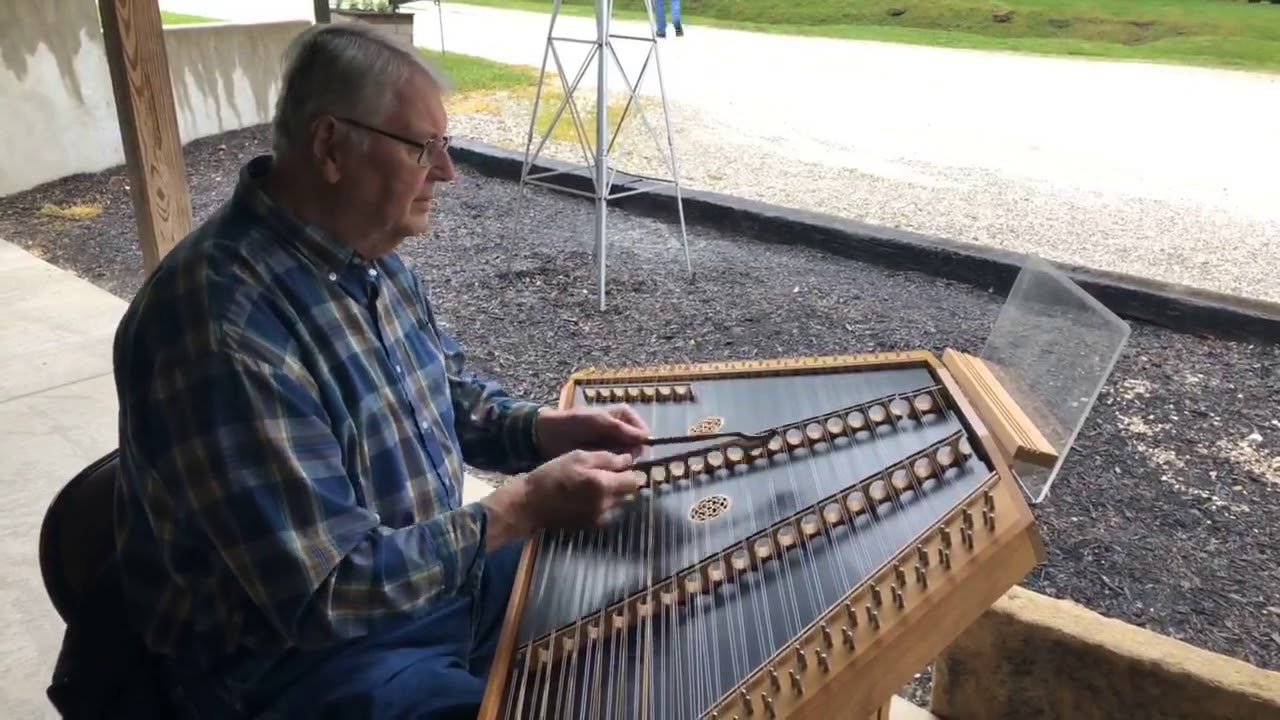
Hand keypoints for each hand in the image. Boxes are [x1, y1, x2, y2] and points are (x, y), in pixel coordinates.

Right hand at [479, 450, 641, 542]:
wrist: (529, 504)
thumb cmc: (552, 475)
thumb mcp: (578, 457)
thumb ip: (607, 458)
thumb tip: (628, 460)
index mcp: (604, 485)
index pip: (635, 480)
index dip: (631, 471)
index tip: (622, 466)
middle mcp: (606, 505)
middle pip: (629, 494)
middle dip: (623, 483)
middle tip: (607, 474)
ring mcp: (599, 518)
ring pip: (620, 504)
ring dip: (614, 495)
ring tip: (595, 486)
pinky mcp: (591, 526)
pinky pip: (607, 513)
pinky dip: (604, 505)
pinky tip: (587, 498)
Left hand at [534, 405, 649, 459]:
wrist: (548, 436)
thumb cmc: (574, 422)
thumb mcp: (598, 421)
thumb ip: (621, 429)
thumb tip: (647, 438)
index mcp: (622, 417)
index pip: (642, 430)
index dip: (642, 440)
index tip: (640, 449)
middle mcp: (621, 432)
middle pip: (637, 445)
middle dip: (631, 452)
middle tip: (620, 457)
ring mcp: (612, 447)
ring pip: (628, 457)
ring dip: (622, 462)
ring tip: (610, 463)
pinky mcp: (603, 460)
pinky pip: (615, 466)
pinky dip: (613, 468)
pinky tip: (607, 470)